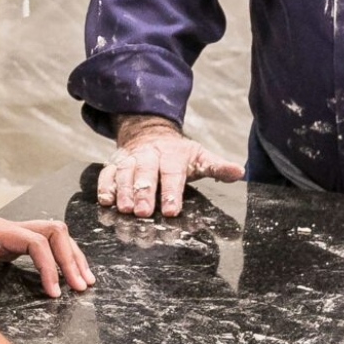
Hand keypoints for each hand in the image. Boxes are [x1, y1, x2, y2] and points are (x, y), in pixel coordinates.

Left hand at [0, 200, 94, 297]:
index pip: (36, 242)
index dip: (49, 265)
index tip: (54, 292)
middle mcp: (9, 229)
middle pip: (54, 233)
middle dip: (71, 259)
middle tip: (81, 287)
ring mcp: (11, 234)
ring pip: (53, 236)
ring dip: (71, 256)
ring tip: (84, 281)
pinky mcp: (9, 242)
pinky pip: (43, 246)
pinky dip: (58, 258)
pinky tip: (64, 274)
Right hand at [96, 116, 243, 218]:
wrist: (150, 131)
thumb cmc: (178, 153)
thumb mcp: (200, 157)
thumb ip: (217, 168)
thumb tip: (238, 172)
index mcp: (173, 154)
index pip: (172, 173)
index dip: (171, 192)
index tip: (170, 210)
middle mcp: (150, 155)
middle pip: (145, 172)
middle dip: (143, 192)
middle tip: (142, 212)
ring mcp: (130, 158)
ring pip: (125, 172)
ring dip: (123, 190)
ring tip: (123, 209)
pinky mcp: (115, 162)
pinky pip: (107, 172)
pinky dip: (105, 185)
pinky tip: (105, 200)